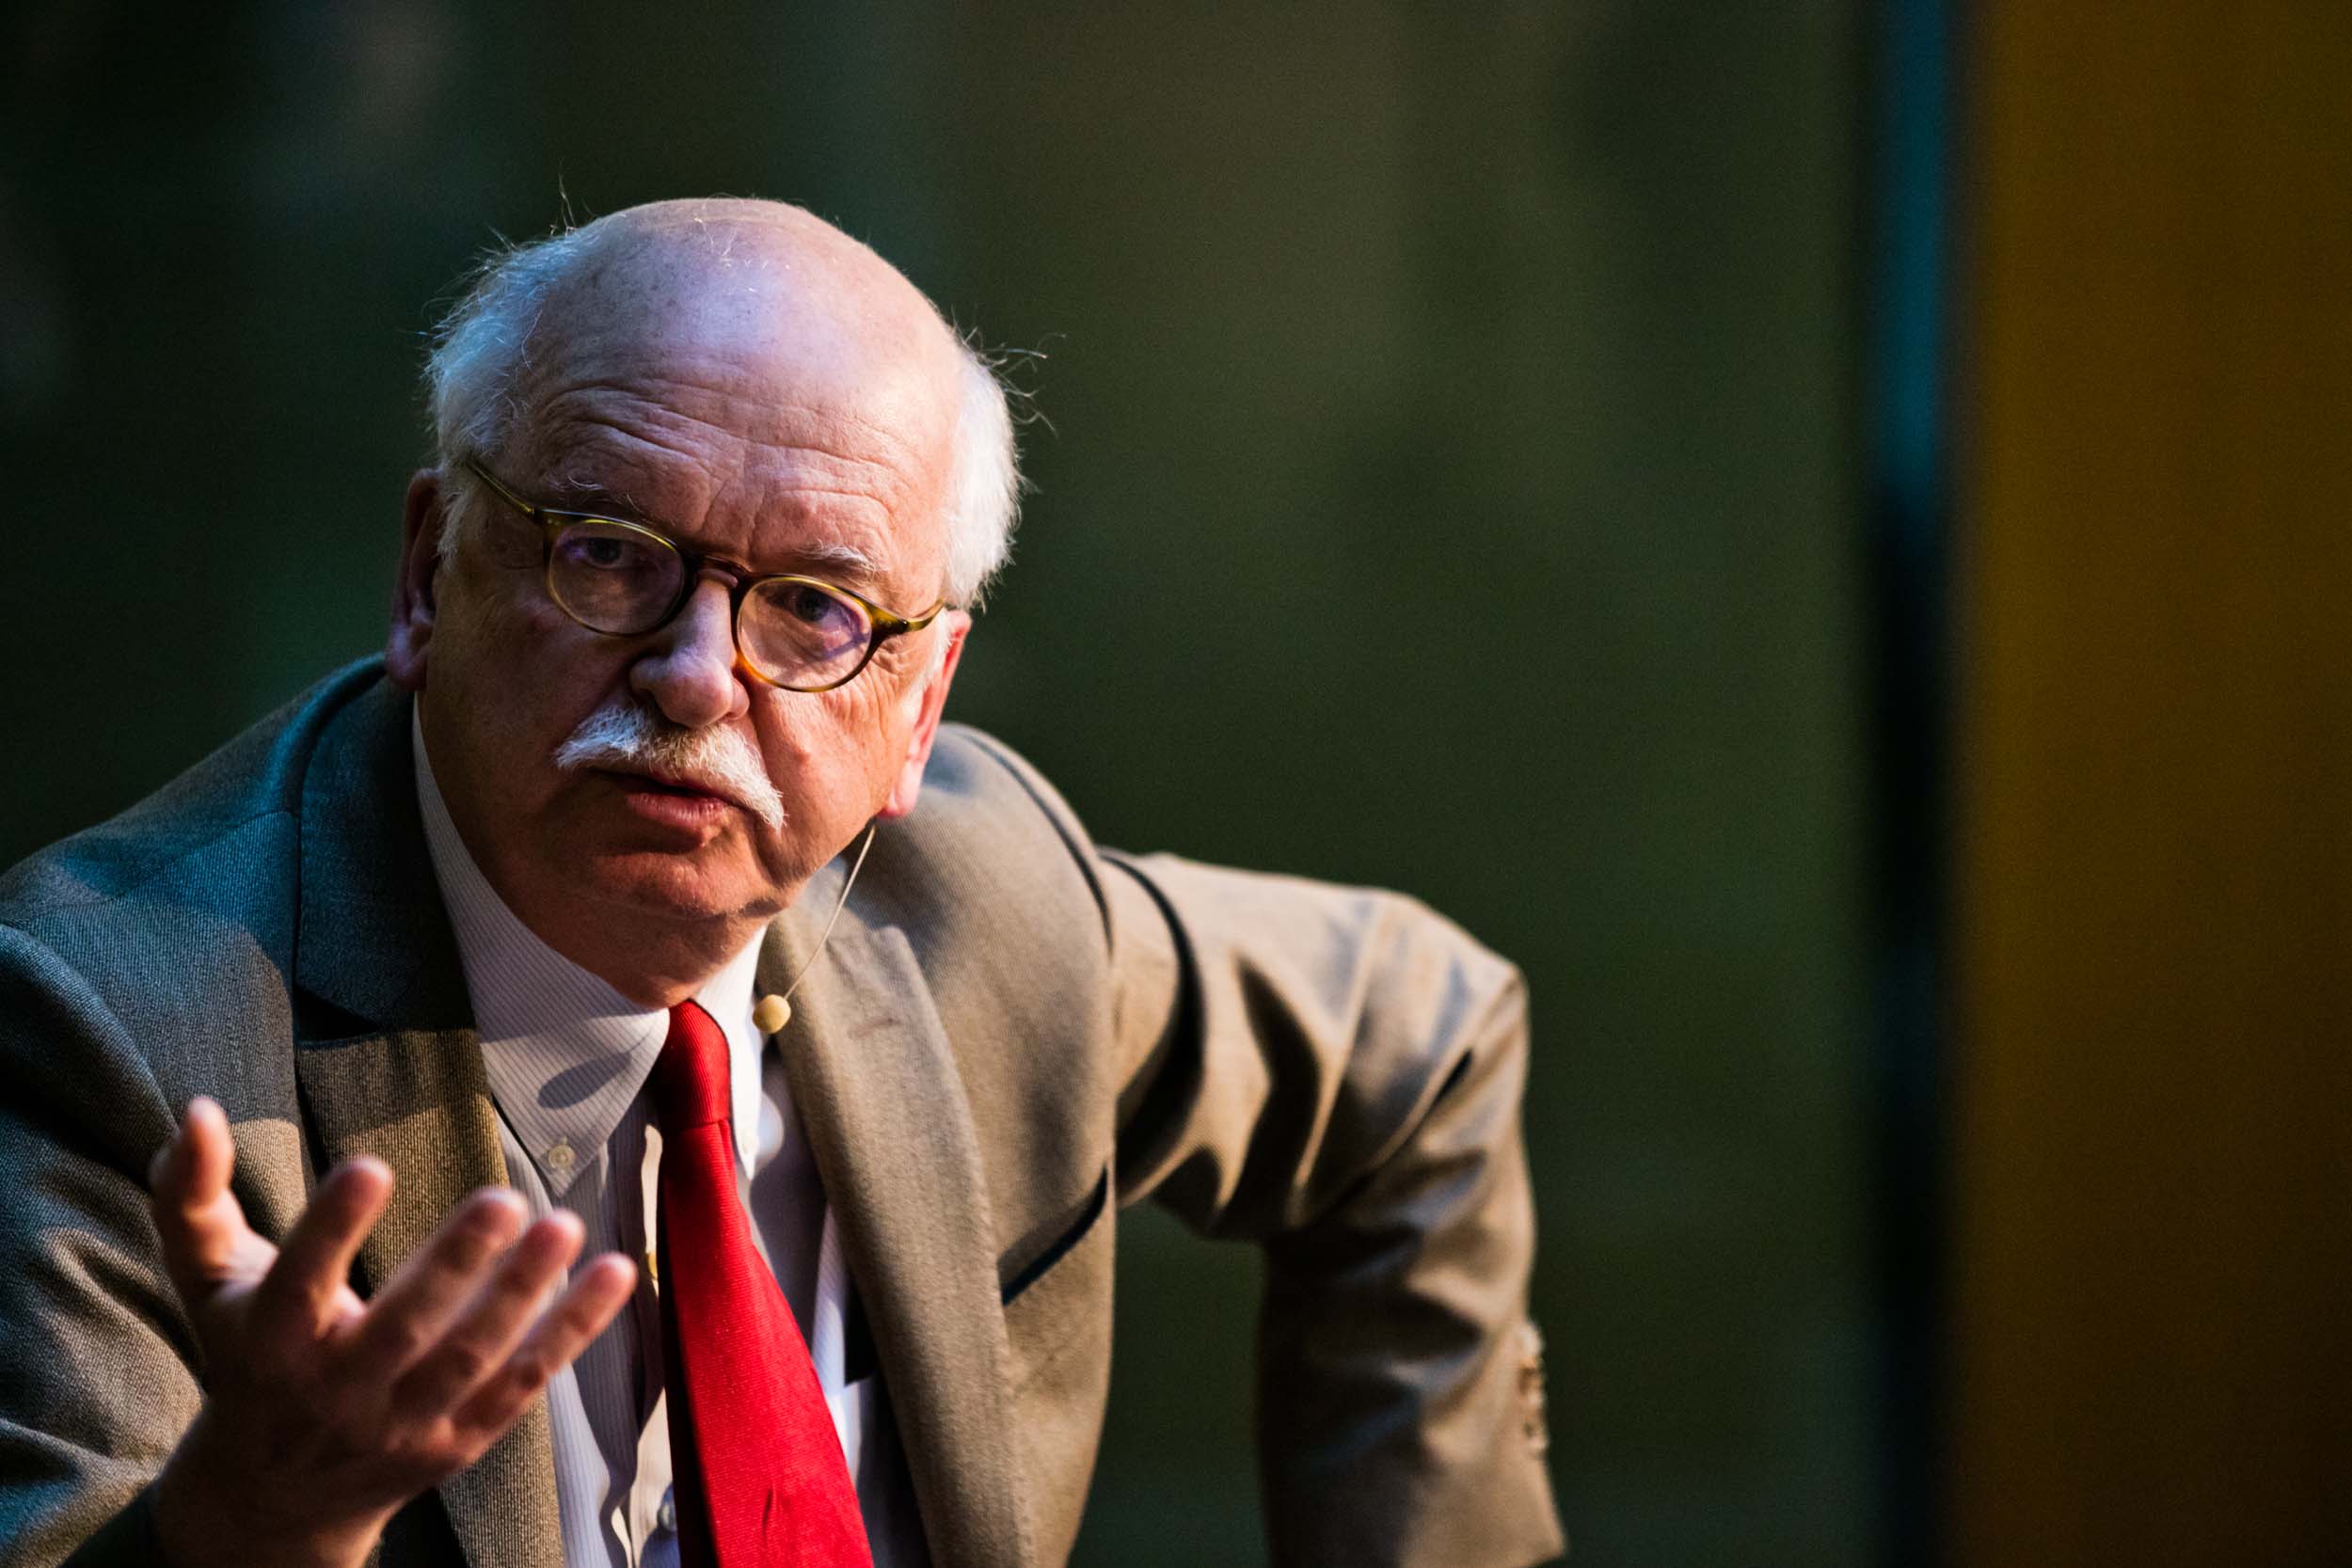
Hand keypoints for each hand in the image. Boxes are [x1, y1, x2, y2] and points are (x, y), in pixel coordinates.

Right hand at [146, 1097, 635, 1567]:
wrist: (271, 1497)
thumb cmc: (244, 1356)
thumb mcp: (205, 1280)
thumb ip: (190, 1195)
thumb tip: (201, 1109)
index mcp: (270, 1343)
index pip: (298, 1284)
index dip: (331, 1228)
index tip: (370, 1165)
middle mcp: (336, 1391)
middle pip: (401, 1328)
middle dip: (453, 1264)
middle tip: (504, 1196)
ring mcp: (401, 1423)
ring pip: (470, 1360)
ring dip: (523, 1294)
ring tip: (564, 1223)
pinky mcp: (457, 1441)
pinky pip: (523, 1384)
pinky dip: (572, 1331)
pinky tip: (616, 1272)